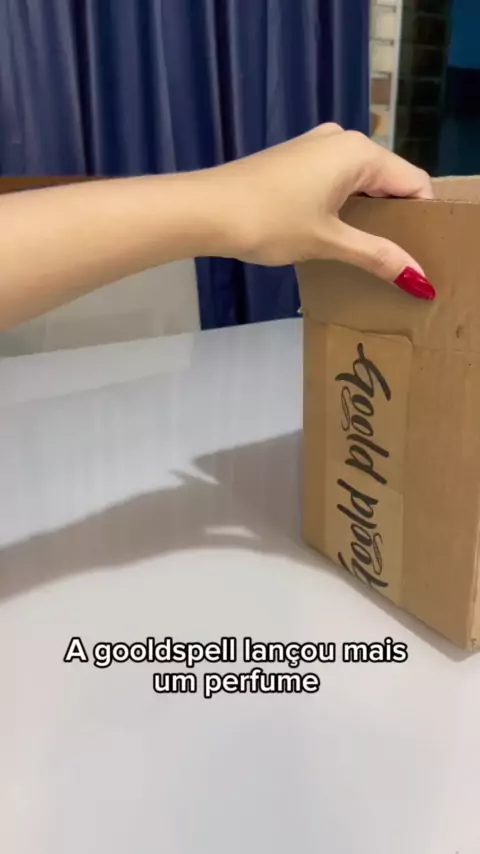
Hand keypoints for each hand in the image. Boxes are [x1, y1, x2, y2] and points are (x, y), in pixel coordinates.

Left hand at [213, 123, 434, 296]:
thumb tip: (417, 278)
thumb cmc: (269, 221)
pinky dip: (343, 210)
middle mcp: (342, 140)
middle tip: (398, 263)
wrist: (204, 209)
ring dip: (367, 218)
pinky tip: (336, 239)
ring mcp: (315, 148)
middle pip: (388, 181)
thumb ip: (376, 256)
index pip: (413, 182)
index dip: (422, 220)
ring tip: (370, 257)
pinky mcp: (294, 161)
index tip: (420, 257)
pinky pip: (336, 183)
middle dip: (395, 220)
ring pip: (360, 183)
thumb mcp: (328, 242)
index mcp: (359, 152)